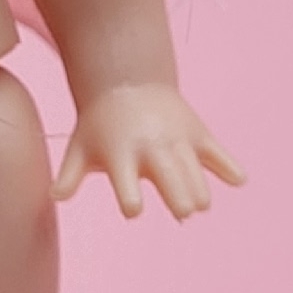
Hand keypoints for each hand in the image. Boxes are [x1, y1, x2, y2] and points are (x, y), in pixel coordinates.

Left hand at [52, 84, 244, 220]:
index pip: (126, 181)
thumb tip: (53, 196)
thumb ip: (68, 175)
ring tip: (199, 204)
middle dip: (178, 196)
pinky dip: (228, 165)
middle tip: (182, 211)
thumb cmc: (99, 125)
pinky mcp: (197, 133)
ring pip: (195, 168)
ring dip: (200, 188)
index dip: (130, 198)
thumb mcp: (79, 147)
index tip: (135, 209)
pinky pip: (217, 151)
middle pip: (170, 176)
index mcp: (121, 154)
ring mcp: (177, 139)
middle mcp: (152, 147)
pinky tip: (238, 180)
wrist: (126, 81)